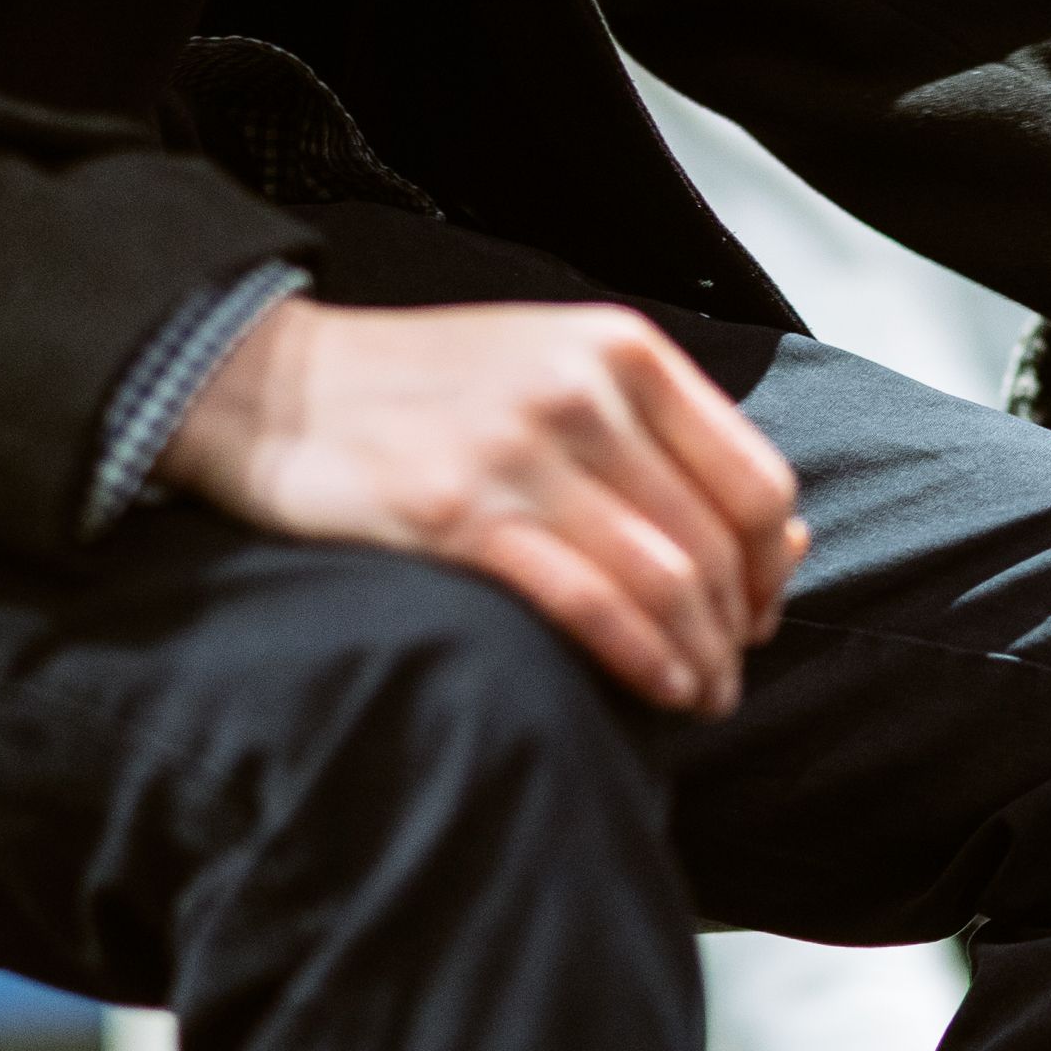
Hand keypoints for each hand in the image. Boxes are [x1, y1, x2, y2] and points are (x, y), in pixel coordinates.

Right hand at [163, 295, 803, 715]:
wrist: (265, 385)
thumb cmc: (419, 393)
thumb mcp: (555, 374)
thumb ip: (663, 443)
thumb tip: (786, 543)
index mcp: (621, 350)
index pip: (754, 479)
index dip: (768, 565)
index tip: (756, 613)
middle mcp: (584, 392)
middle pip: (714, 543)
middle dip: (737, 629)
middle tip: (729, 677)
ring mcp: (521, 451)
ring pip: (664, 580)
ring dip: (699, 658)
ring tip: (700, 699)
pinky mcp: (458, 513)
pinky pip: (589, 604)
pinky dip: (641, 659)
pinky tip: (657, 690)